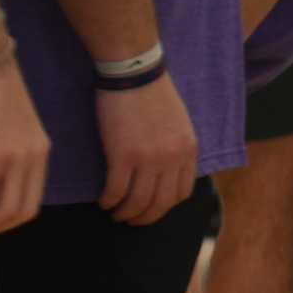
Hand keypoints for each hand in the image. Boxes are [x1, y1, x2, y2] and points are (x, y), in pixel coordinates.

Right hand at [96, 73, 199, 224]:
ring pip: (138, 202)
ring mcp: (149, 159)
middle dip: (145, 217)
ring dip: (125, 213)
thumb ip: (177, 147)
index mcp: (189, 150)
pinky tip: (103, 201)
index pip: (182, 192)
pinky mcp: (123, 156)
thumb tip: (168, 170)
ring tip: (115, 213)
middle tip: (131, 220)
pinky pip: (116, 190)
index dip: (165, 206)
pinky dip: (109, 201)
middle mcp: (172, 158)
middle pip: (161, 203)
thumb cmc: (153, 93)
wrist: (135, 73)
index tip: (152, 209)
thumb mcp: (179, 123)